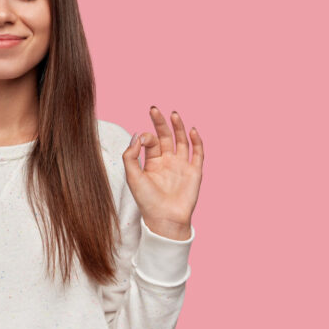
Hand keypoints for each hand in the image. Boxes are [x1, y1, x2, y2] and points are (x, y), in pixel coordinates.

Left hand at [122, 106, 203, 240]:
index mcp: (152, 162)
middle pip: (166, 136)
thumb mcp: (133, 176)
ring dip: (179, 127)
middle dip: (160, 123)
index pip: (151, 141)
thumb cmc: (147, 200)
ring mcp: (182, 165)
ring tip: (174, 114)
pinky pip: (198, 153)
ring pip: (182, 141)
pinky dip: (197, 141)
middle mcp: (168, 161)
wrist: (164, 219)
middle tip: (154, 109)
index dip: (146, 136)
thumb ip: (130, 156)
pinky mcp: (195, 171)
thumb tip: (137, 135)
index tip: (142, 140)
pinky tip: (192, 130)